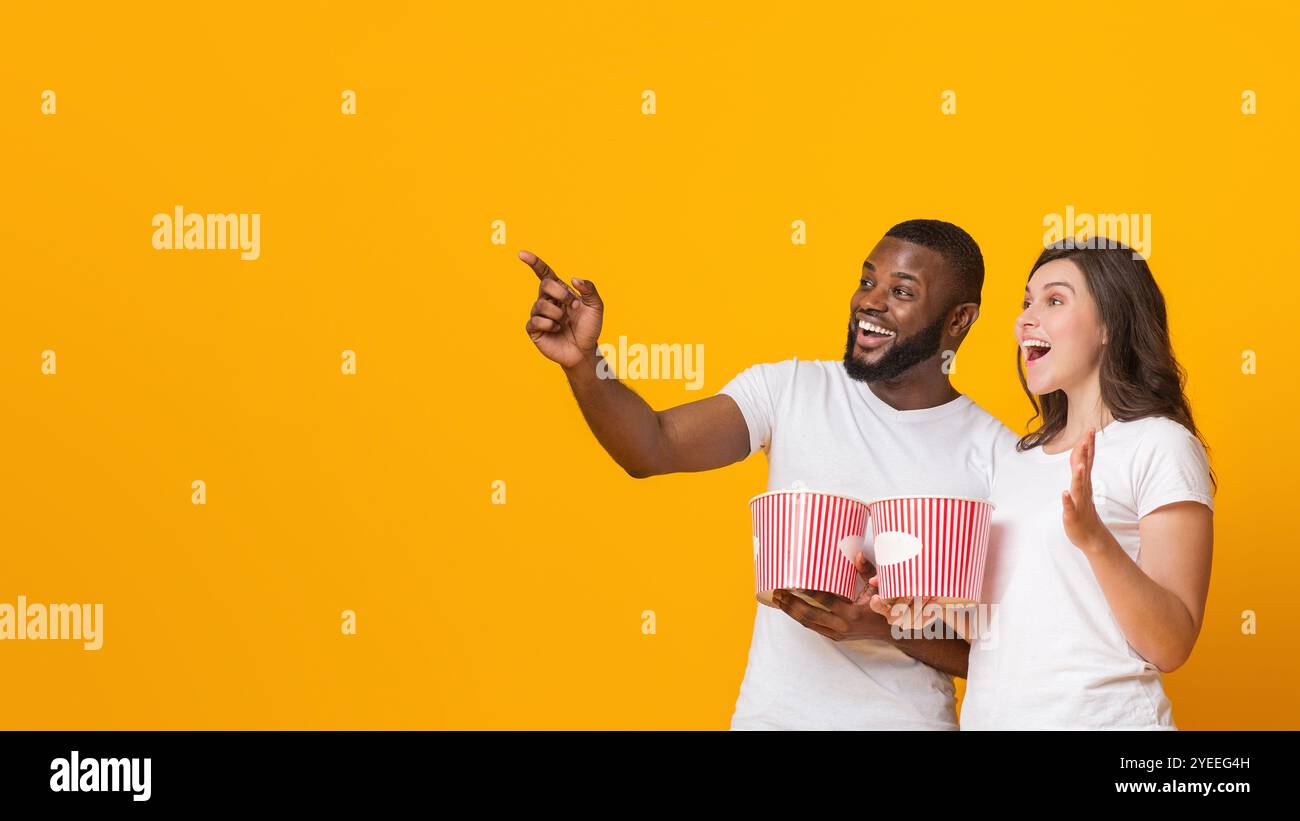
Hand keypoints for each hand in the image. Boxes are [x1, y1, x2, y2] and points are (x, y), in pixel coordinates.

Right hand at [520, 250, 603, 369]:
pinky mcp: (534, 329)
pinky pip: (535, 320)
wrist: (584, 351)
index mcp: (560, 292)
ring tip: (564, 322)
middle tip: (573, 307)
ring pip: (540, 304)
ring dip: (557, 313)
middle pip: (544, 284)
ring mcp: (539, 315)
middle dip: (561, 294)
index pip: (544, 273)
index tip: (522, 254)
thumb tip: (574, 279)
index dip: (533, 263)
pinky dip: (549, 324)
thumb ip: (589, 290)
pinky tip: (556, 330)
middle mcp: (547, 300)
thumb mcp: (596, 307)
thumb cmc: (589, 328)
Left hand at [771, 554, 888, 641]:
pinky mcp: (834, 637)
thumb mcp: (878, 588)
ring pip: (808, 623)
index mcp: (853, 614)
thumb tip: (857, 554)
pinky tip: (789, 607)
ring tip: (777, 599)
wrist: (890, 633)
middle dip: (791, 603)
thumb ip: (867, 571)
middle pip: (810, 615)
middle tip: (777, 590)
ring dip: (791, 611)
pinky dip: (799, 616)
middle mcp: (842, 626)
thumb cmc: (884, 606)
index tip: (796, 582)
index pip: (826, 601)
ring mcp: (837, 634)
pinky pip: (812, 626)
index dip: (810, 592)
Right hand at [865, 584, 942, 631]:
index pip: (876, 606)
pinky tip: (935, 598)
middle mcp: (892, 617)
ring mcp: (906, 623)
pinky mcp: (919, 624)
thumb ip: (885, 578)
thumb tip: (873, 580)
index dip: (876, 603)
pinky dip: (930, 607)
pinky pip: (925, 617)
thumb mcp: (895, 580)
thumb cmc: (904, 586)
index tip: (876, 597)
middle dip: (903, 602)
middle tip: (910, 593)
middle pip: (897, 612)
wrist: (923, 598)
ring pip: (913, 616)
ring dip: (921, 604)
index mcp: (883, 606)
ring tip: (927, 593)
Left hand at [1062, 428, 1109, 553]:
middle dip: (1085, 453)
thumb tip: (1081, 454)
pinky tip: (1064, 493)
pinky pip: (1069, 507)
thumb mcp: (1082, 488)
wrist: (1091, 536)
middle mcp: (1083, 490)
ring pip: (1078, 487)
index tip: (1091, 430)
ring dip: (1079, 477)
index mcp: (1084, 483)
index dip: (1088, 446)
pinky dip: (1067, 500)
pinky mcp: (1072, 515)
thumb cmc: (1084, 511)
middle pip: (1084, 469)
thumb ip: (1081, 471)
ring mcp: (1078, 502)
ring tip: (1080, 466)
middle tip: (1088, 438)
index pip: (1087, 461)